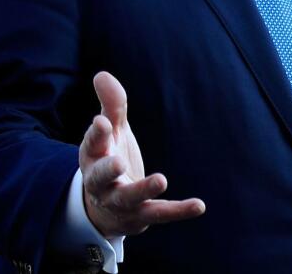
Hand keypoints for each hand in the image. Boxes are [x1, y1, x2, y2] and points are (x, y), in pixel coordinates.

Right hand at [80, 71, 204, 236]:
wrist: (106, 209)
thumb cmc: (109, 158)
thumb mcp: (112, 132)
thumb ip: (112, 105)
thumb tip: (101, 74)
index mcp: (93, 158)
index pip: (92, 145)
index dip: (96, 135)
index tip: (102, 122)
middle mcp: (101, 183)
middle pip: (100, 177)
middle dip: (107, 170)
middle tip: (118, 162)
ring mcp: (120, 202)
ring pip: (129, 198)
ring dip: (144, 190)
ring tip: (161, 179)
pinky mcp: (141, 216)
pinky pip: (160, 213)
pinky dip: (179, 211)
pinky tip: (199, 205)